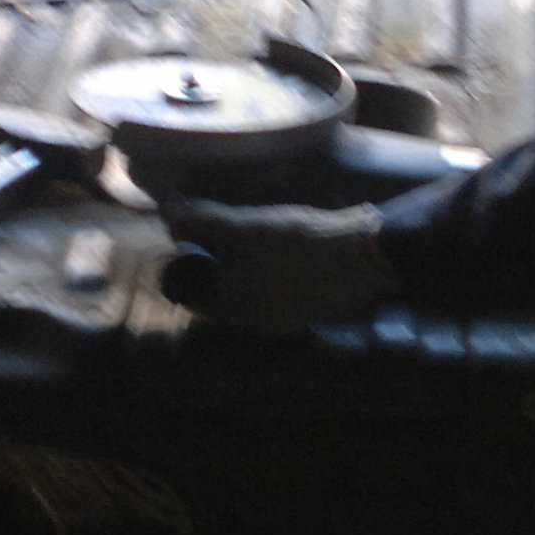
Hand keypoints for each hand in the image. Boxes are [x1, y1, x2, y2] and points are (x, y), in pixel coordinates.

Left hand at [159, 198, 391, 333]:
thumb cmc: (301, 243)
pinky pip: (277, 294)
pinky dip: (268, 277)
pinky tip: (277, 254)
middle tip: (215, 237)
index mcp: (239, 309)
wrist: (365, 255)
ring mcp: (288, 319)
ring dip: (242, 273)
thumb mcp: (250, 227)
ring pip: (251, 296)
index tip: (188, 241)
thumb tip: (170, 210)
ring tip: (246, 242)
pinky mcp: (311, 309)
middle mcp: (260, 323)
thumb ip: (208, 221)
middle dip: (216, 269)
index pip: (196, 294)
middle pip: (223, 296)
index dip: (189, 265)